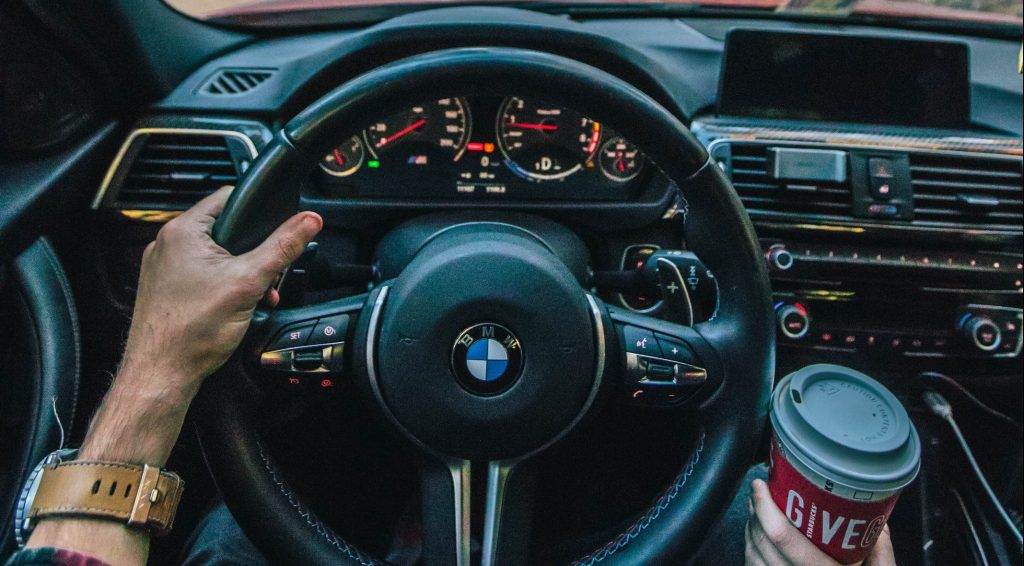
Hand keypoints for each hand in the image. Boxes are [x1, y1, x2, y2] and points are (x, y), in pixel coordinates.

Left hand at [80, 186, 321, 464]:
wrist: (161, 373)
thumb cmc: (191, 332)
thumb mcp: (250, 282)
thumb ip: (283, 247)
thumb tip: (308, 221)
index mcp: (183, 231)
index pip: (229, 198)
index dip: (260, 211)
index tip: (277, 228)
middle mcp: (167, 244)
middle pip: (226, 230)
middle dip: (254, 252)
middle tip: (266, 276)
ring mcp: (163, 267)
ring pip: (215, 255)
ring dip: (241, 272)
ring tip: (251, 296)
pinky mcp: (165, 288)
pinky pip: (201, 274)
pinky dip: (222, 285)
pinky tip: (233, 307)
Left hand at [746, 479, 896, 565]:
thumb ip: (881, 552)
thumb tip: (877, 521)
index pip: (783, 537)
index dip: (766, 507)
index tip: (762, 486)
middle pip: (762, 542)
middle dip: (756, 513)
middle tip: (761, 493)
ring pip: (752, 555)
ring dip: (751, 529)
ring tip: (759, 511)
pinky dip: (751, 550)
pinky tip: (758, 539)